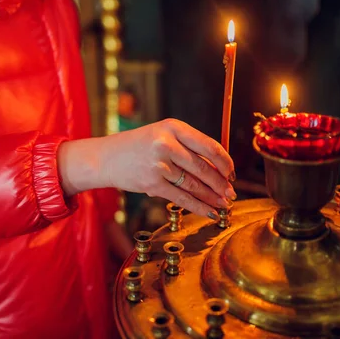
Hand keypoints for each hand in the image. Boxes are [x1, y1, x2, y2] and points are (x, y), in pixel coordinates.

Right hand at [57, 119, 235, 219]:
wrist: (106, 158)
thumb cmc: (139, 146)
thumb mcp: (163, 135)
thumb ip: (188, 147)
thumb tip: (220, 170)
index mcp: (173, 126)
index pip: (208, 145)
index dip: (225, 162)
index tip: (232, 173)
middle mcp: (166, 143)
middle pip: (203, 167)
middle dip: (221, 183)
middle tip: (231, 193)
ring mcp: (159, 164)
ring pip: (194, 185)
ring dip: (212, 197)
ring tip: (224, 204)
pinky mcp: (152, 183)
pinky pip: (182, 198)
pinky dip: (199, 207)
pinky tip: (210, 212)